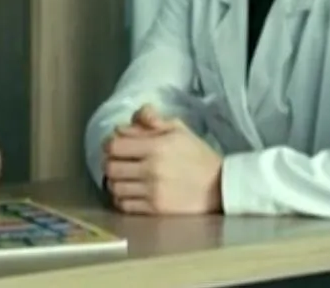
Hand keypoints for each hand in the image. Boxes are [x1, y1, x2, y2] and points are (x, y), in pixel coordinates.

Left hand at [102, 105, 223, 214]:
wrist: (220, 187)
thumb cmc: (198, 155)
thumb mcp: (179, 129)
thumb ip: (151, 119)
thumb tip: (125, 122)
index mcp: (156, 147)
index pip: (114, 145)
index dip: (109, 144)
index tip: (115, 145)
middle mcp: (151, 170)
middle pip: (110, 167)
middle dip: (110, 162)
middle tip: (118, 162)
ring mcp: (152, 192)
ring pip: (114, 187)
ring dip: (115, 181)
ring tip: (124, 178)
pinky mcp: (155, 210)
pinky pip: (124, 205)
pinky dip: (122, 198)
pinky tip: (130, 192)